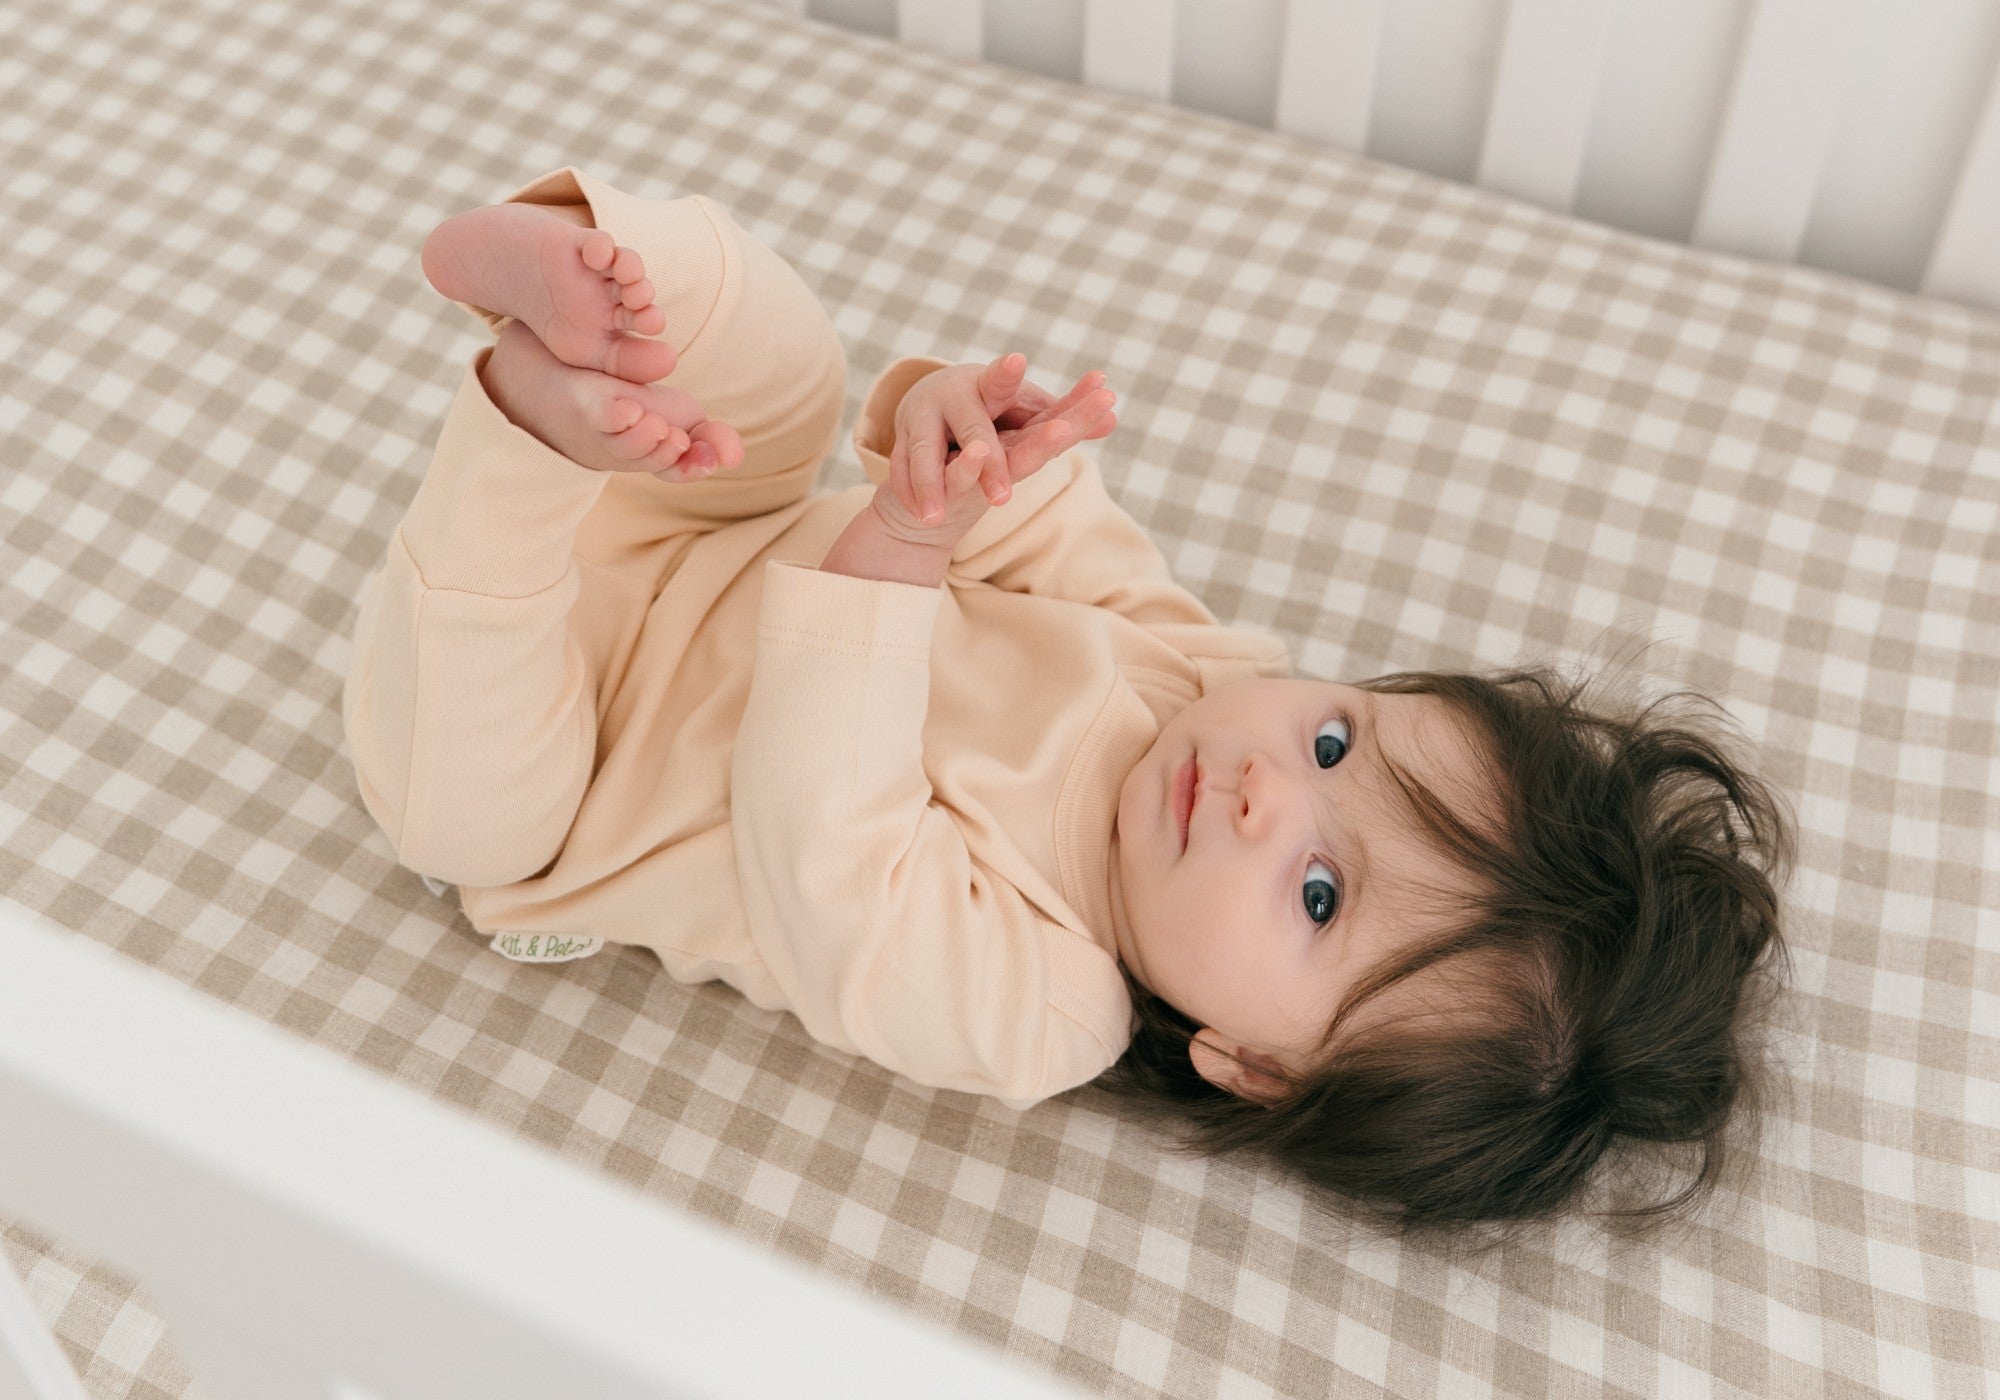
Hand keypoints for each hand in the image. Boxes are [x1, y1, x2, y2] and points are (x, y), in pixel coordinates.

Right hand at [876, 353, 1118, 545]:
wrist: (926, 410)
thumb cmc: (988, 413)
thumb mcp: (1026, 414)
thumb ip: (1065, 416)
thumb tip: (1113, 415)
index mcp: (986, 388)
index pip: (1001, 383)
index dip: (1007, 375)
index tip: (1018, 362)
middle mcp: (952, 402)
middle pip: (972, 429)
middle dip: (986, 462)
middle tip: (1000, 493)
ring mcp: (922, 426)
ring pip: (924, 454)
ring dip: (932, 482)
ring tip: (936, 515)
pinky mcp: (902, 453)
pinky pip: (901, 475)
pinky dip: (910, 494)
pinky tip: (920, 515)